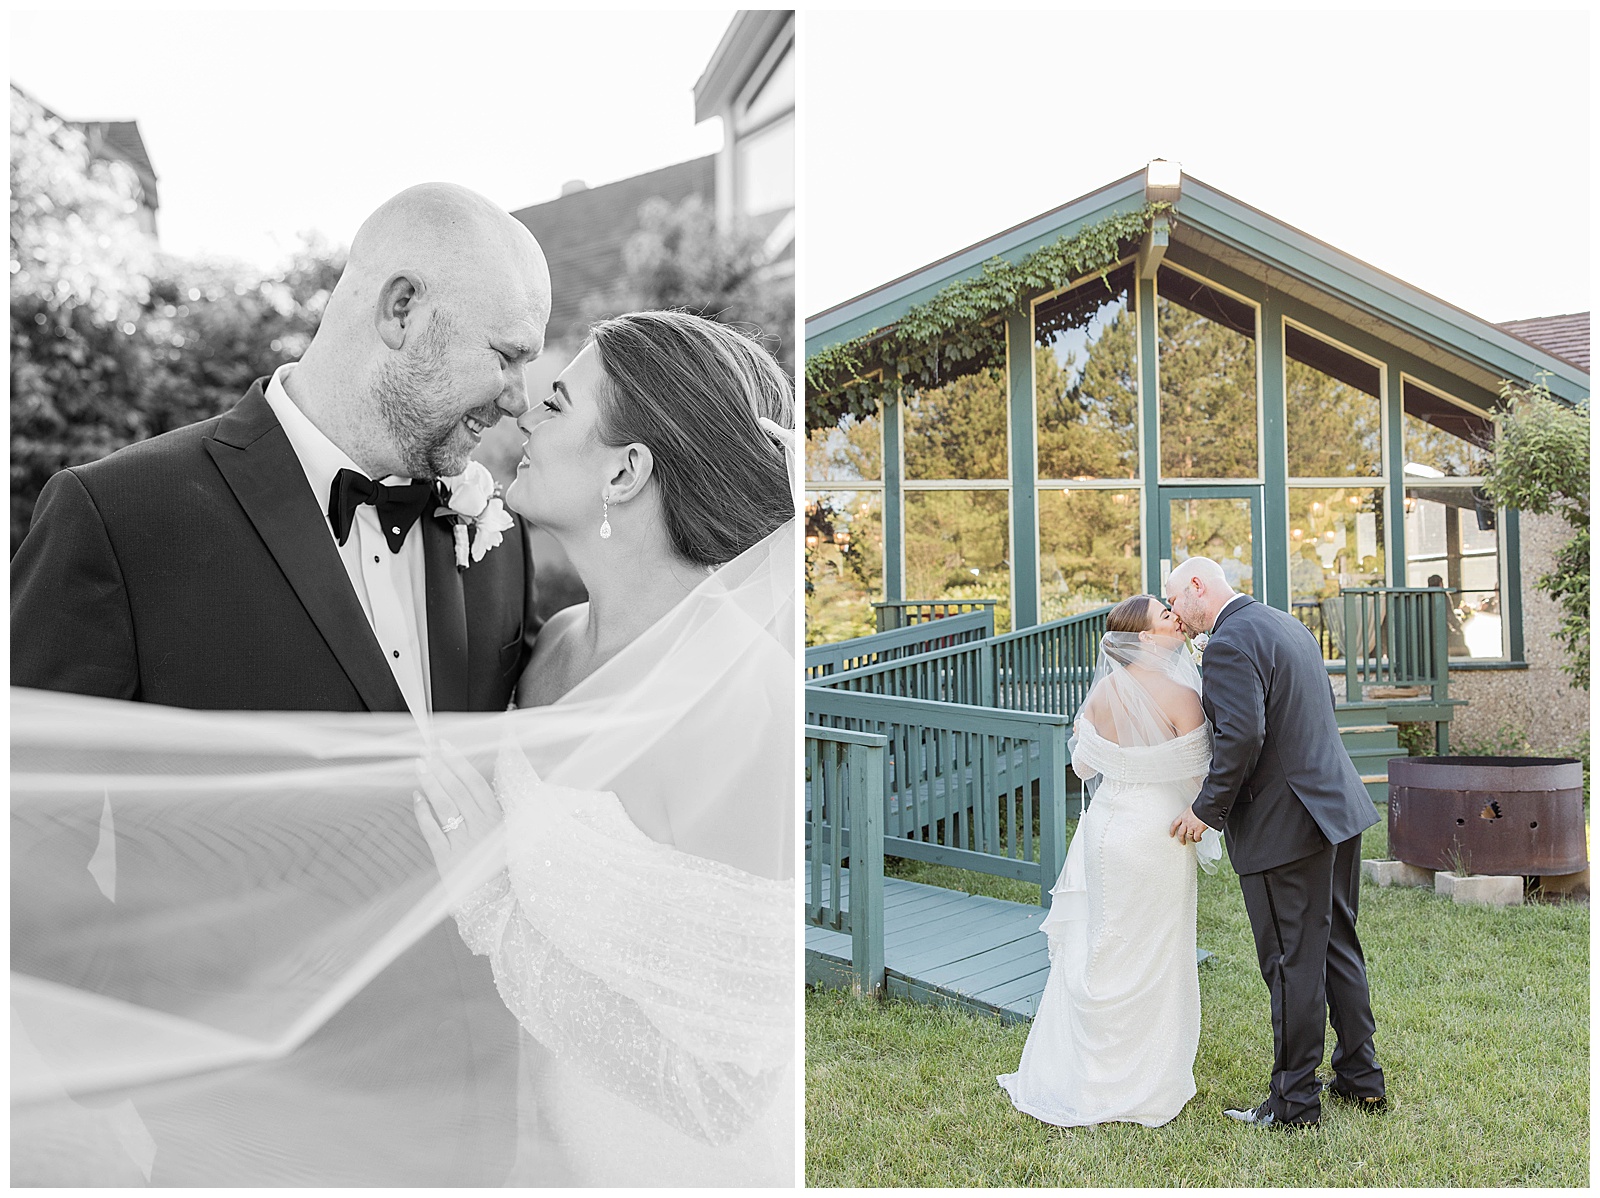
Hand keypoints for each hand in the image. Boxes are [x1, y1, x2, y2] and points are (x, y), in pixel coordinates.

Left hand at [413, 738, 500, 876]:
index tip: (445, 746)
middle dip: (440, 768)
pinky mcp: (447, 859)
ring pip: (445, 807)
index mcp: (498, 819)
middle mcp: (482, 829)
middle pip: (458, 791)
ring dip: (431, 784)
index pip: (475, 783)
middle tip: (426, 751)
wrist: (496, 901)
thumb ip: (491, 806)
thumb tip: (475, 777)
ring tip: (419, 766)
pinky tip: (416, 797)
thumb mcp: (505, 831)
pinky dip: (423, 812)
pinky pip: (432, 831)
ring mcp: (464, 844)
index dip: (459, 763)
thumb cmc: (500, 863)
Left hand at [1169, 807, 1212, 845]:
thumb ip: (1189, 815)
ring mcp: (1192, 827)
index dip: (1172, 830)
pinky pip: (1196, 838)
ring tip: (1193, 840)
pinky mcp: (1198, 830)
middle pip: (1180, 833)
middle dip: (1181, 839)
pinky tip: (1199, 839)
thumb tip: (1191, 816)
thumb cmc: (1200, 807)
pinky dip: (1198, 839)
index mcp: (1183, 816)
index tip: (1171, 834)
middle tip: (1182, 842)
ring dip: (1191, 840)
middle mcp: (1186, 822)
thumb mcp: (1191, 809)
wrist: (1205, 808)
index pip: (1174, 824)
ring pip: (1189, 837)